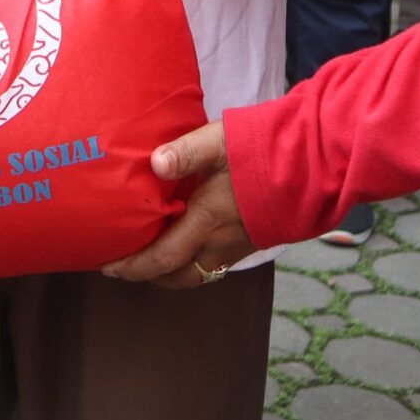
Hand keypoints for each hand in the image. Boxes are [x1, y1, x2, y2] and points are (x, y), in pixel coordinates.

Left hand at [101, 122, 256, 288]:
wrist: (311, 166)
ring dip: (169, 274)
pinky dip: (191, 265)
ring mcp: (237, 246)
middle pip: (177, 276)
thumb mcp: (219, 142)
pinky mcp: (250, 243)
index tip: (108, 266)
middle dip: (146, 276)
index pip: (163, 257)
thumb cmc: (262, 150)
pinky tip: (183, 248)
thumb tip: (154, 162)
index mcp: (206, 219)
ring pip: (196, 275)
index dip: (133, 266)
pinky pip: (214, 266)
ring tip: (148, 262)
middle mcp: (220, 242)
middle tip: (121, 268)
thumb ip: (186, 152)